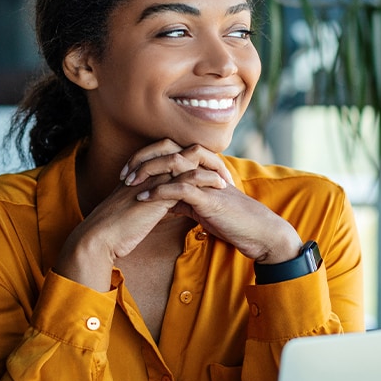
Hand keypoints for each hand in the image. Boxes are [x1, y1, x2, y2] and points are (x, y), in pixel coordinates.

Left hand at [123, 140, 302, 263]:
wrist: (257, 231)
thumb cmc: (231, 220)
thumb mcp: (202, 207)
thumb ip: (184, 201)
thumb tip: (163, 204)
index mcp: (200, 168)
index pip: (168, 151)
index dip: (146, 157)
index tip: (127, 171)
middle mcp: (203, 168)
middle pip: (167, 149)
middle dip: (142, 158)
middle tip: (123, 173)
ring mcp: (206, 180)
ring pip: (172, 163)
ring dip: (147, 171)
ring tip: (129, 183)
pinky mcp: (209, 197)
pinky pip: (180, 188)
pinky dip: (159, 192)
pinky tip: (144, 199)